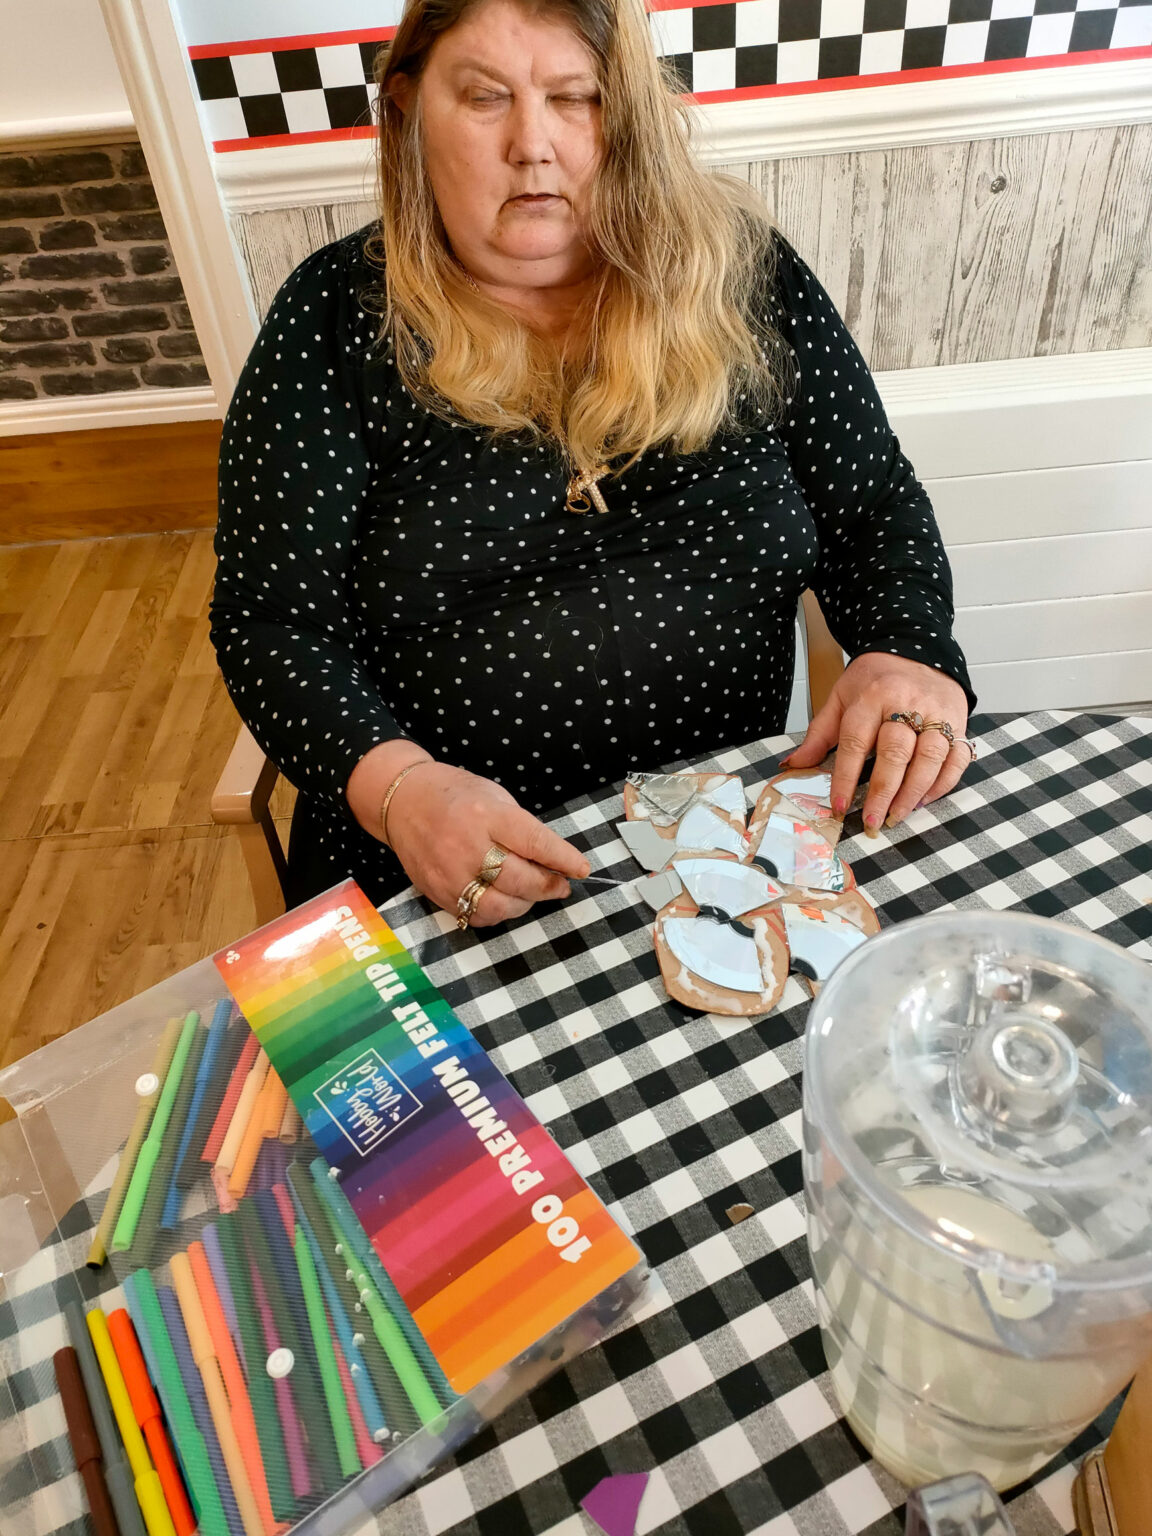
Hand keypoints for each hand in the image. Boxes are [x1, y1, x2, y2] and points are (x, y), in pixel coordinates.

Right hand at [363, 756, 590, 924]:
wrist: (403, 801)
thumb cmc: (455, 794)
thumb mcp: (495, 797)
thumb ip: (522, 829)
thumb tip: (553, 861)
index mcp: (486, 815)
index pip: (536, 844)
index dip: (564, 860)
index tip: (582, 869)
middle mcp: (467, 846)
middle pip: (520, 881)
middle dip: (548, 886)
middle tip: (560, 884)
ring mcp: (449, 874)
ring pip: (500, 907)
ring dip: (525, 904)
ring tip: (532, 892)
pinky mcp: (437, 893)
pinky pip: (476, 916)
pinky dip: (498, 912)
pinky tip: (504, 898)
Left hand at [786, 652, 969, 830]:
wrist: (916, 650)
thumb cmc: (874, 680)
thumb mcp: (840, 698)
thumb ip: (819, 733)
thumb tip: (794, 765)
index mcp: (870, 697)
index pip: (855, 742)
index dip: (846, 778)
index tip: (840, 807)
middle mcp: (905, 703)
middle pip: (896, 752)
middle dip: (884, 792)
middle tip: (873, 821)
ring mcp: (936, 712)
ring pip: (930, 757)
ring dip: (914, 791)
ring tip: (898, 815)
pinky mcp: (959, 720)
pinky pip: (957, 756)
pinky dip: (944, 781)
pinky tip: (925, 799)